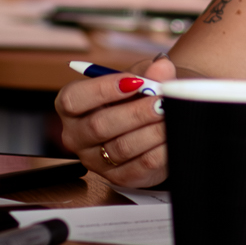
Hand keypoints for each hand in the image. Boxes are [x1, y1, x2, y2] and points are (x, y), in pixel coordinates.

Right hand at [54, 54, 176, 186]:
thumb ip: (149, 72)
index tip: (135, 81)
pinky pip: (140, 166)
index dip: (102, 90)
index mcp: (71, 107)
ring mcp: (95, 161)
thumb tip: (161, 67)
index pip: (73, 100)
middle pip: (98, 126)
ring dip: (151, 132)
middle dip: (135, 113)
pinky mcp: (119, 178)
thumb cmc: (138, 96)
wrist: (152, 122)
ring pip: (121, 148)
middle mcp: (76, 136)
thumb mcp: (140, 78)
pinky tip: (173, 136)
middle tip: (161, 103)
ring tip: (172, 117)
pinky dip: (160, 150)